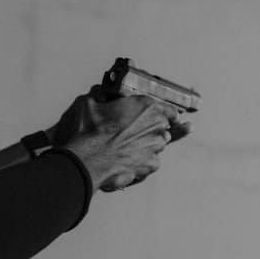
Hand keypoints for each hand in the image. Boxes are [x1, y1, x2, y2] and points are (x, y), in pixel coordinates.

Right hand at [48, 87, 191, 192]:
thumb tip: (98, 94)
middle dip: (152, 130)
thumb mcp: (90, 104)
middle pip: (163, 128)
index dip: (164, 114)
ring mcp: (156, 145)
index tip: (161, 118)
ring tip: (127, 148)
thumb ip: (99, 96)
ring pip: (158, 145)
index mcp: (146, 106)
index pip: (169, 109)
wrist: (90, 159)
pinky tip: (127, 159)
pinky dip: (143, 162)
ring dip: (147, 146)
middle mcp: (156, 124)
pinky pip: (151, 162)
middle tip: (134, 133)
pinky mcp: (152, 164)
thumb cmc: (92, 133)